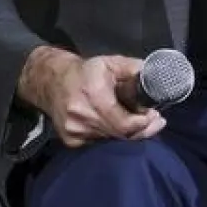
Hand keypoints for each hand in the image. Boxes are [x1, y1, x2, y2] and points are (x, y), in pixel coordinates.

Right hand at [19, 47, 165, 147]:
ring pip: (111, 140)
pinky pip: (99, 143)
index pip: (124, 123)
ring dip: (126, 133)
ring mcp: (75, 131)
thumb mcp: (110, 63)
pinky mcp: (71, 141)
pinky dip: (111, 136)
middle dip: (141, 129)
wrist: (51, 82)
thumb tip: (154, 75)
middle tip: (155, 121)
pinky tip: (114, 124)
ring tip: (135, 120)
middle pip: (121, 134)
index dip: (143, 123)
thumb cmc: (85, 72)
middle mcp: (82, 116)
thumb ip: (133, 69)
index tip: (155, 116)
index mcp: (94, 95)